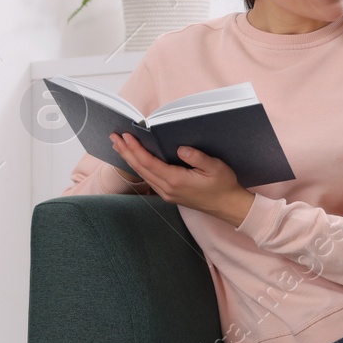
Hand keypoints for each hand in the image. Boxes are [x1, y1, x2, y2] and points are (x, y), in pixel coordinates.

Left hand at [109, 132, 254, 226]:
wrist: (228, 206)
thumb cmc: (223, 186)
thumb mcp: (216, 168)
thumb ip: (198, 157)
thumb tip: (180, 149)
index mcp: (176, 181)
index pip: (149, 163)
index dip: (135, 149)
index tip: (126, 136)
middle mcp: (167, 189)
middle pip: (140, 168)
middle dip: (126, 152)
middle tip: (114, 137)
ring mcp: (167, 193)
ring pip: (142, 174)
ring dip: (129, 159)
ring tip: (119, 146)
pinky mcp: (169, 194)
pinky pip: (148, 179)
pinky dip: (138, 167)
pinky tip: (135, 160)